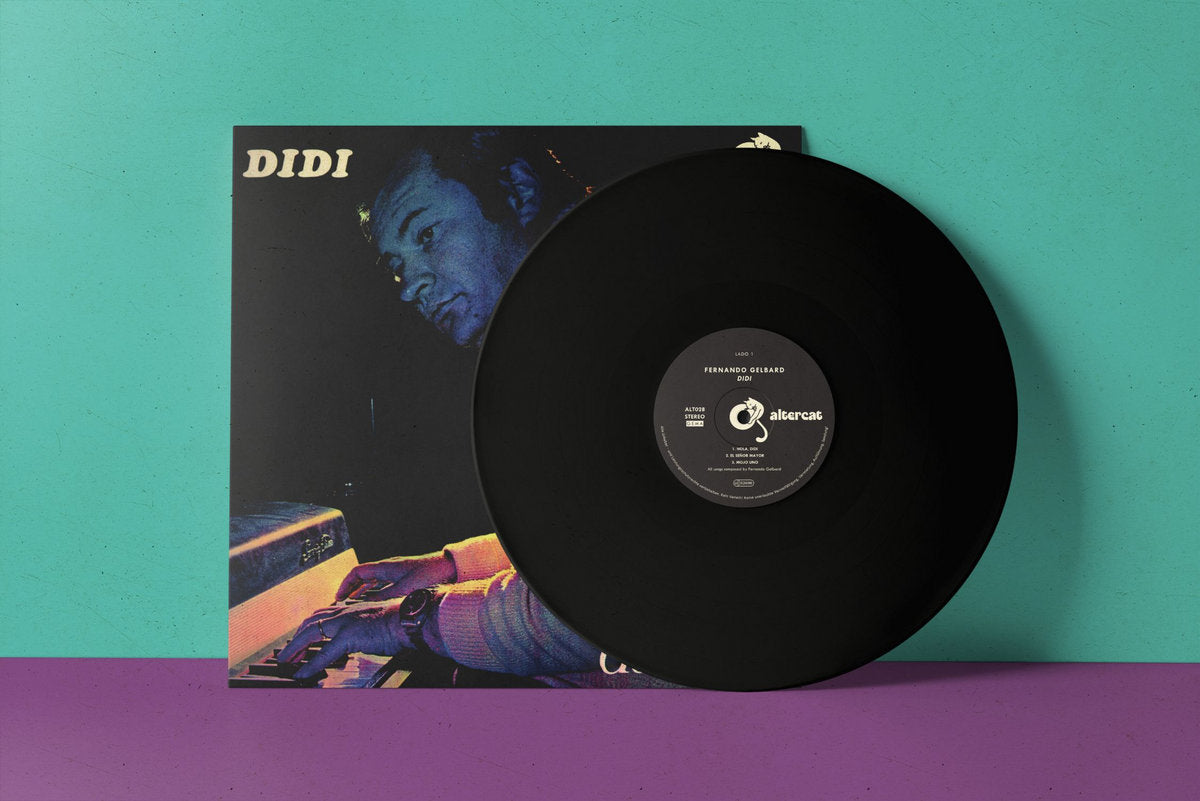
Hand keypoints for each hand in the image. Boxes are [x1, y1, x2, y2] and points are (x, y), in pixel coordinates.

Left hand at [278, 600, 407, 678]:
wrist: (413, 619)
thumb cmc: (403, 622)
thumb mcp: (378, 620)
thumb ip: (366, 627)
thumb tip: (363, 639)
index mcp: (353, 608)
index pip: (322, 615)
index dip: (307, 627)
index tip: (300, 638)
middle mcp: (346, 612)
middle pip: (310, 622)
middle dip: (295, 638)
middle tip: (287, 653)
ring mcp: (346, 623)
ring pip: (310, 633)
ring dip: (295, 648)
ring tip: (287, 662)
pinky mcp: (350, 636)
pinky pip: (324, 654)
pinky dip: (310, 665)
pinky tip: (303, 674)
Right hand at [334, 551, 455, 601]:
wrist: (452, 568)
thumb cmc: (430, 575)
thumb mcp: (404, 590)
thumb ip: (384, 598)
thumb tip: (363, 609)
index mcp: (385, 567)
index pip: (357, 572)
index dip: (345, 585)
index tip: (338, 598)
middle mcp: (390, 568)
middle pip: (363, 579)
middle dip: (352, 592)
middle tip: (343, 606)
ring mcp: (399, 573)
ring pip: (374, 584)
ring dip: (364, 595)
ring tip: (356, 609)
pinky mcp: (408, 580)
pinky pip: (385, 587)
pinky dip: (378, 597)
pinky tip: (379, 608)